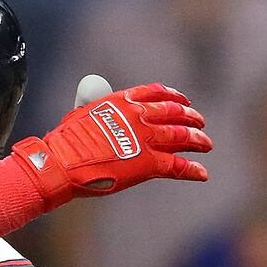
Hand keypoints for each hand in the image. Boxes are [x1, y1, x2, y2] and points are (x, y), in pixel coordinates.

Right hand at [14, 79, 210, 206]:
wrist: (60, 164)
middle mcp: (139, 116)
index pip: (156, 93)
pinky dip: (192, 170)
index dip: (174, 97)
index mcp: (123, 101)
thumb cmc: (63, 143)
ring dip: (197, 140)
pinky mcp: (149, 164)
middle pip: (175, 113)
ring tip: (206, 144)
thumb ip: (98, 111)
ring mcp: (146, 140)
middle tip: (200, 122)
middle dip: (191, 117)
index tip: (183, 100)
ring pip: (182, 137)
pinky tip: (201, 173)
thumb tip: (97, 109)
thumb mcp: (81, 115)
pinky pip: (178, 166)